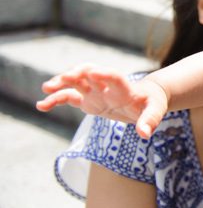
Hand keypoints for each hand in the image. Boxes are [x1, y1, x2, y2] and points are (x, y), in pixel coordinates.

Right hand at [36, 65, 167, 138]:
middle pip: (90, 74)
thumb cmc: (152, 102)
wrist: (147, 97)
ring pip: (76, 83)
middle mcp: (107, 86)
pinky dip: (56, 100)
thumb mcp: (156, 110)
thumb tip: (144, 134)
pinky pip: (69, 98)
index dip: (105, 75)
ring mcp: (95, 92)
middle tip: (65, 77)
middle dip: (78, 73)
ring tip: (46, 89)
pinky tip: (41, 105)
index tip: (94, 72)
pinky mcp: (88, 100)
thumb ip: (150, 120)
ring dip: (62, 83)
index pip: (114, 77)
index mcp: (125, 87)